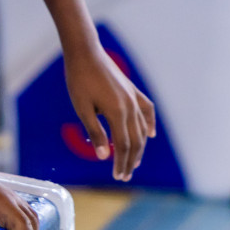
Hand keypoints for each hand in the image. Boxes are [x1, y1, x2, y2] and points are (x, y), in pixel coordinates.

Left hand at [64, 47, 155, 181]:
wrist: (85, 52)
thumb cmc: (79, 79)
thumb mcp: (82, 108)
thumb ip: (95, 132)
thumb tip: (104, 157)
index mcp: (117, 113)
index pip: (123, 146)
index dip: (121, 163)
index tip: (117, 177)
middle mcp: (130, 107)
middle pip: (136, 141)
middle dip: (131, 160)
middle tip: (124, 176)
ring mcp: (134, 98)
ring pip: (142, 129)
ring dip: (139, 147)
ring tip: (134, 162)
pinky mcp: (132, 91)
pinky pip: (147, 111)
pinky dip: (150, 124)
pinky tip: (150, 134)